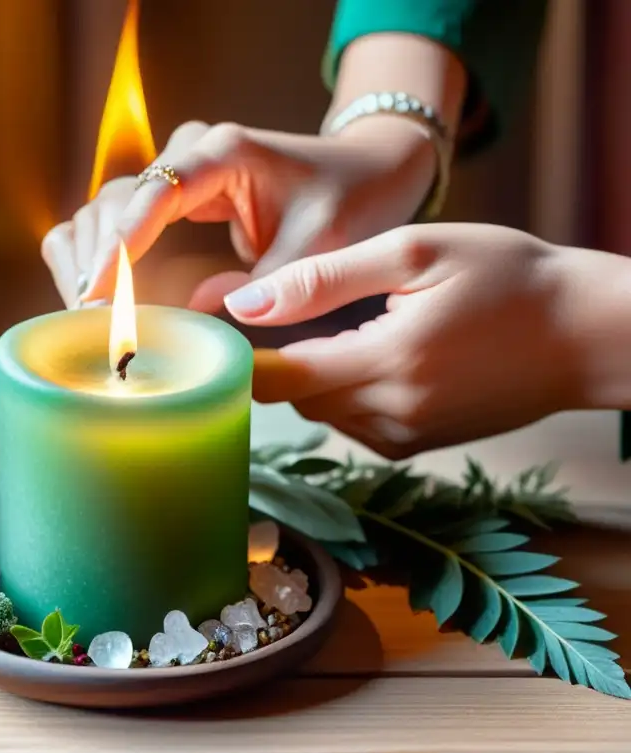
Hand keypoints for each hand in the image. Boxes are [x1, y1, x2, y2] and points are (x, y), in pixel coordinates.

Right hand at [42, 116, 437, 309]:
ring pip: (109, 209)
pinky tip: (101, 294)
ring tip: (88, 314)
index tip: (95, 291)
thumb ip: (265, 283)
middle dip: (98, 260)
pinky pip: (123, 220)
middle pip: (117, 201)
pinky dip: (106, 256)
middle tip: (91, 320)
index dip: (120, 245)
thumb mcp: (320, 245)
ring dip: (93, 259)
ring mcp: (180, 172)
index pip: (154, 195)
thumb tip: (199, 313)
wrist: (370, 171)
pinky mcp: (178, 196)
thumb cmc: (352, 199)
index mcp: (224, 153)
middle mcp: (191, 154)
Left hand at [238, 223, 630, 458]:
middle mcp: (389, 416)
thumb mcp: (415, 253)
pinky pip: (351, 419)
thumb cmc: (509, 277)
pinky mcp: (415, 445)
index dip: (237, 356)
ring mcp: (403, 438)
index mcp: (385, 364)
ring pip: (319, 408)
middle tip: (296, 306)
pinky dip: (346, 388)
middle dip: (280, 355)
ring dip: (316, 370)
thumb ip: (323, 279)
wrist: (588, 334)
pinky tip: (378, 351)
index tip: (219, 330)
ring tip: (351, 323)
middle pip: (292, 394)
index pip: (273, 379)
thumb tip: (244, 304)